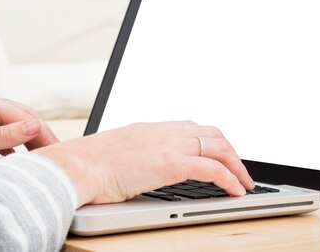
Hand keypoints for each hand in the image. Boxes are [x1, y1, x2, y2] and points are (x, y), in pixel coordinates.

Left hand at [0, 92, 57, 171]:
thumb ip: (4, 136)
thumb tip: (32, 126)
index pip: (23, 116)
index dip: (42, 134)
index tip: (55, 150)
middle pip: (18, 113)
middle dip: (37, 131)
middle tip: (53, 150)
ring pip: (7, 118)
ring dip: (23, 134)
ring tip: (36, 151)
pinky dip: (7, 137)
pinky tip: (10, 151)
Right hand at [35, 121, 254, 206]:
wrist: (74, 166)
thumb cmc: (84, 165)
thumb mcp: (113, 154)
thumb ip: (130, 156)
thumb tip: (133, 168)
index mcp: (148, 129)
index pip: (190, 128)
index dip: (210, 141)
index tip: (219, 154)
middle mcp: (161, 131)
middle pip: (210, 132)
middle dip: (230, 150)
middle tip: (239, 170)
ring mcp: (166, 144)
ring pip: (217, 145)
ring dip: (236, 164)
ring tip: (244, 182)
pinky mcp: (168, 163)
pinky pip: (211, 168)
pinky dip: (230, 178)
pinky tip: (236, 191)